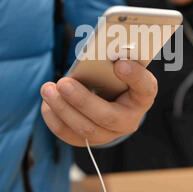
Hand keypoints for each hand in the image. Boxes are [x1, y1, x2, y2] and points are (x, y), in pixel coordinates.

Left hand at [40, 60, 156, 146]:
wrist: (112, 100)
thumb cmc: (116, 78)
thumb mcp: (120, 66)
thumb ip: (115, 58)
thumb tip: (104, 50)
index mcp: (143, 96)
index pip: (145, 87)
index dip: (134, 76)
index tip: (119, 63)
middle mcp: (130, 120)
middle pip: (107, 116)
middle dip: (82, 100)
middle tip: (63, 83)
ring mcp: (110, 134)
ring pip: (85, 129)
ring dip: (62, 109)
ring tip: (48, 89)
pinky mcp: (90, 141)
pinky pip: (70, 135)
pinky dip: (55, 119)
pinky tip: (47, 103)